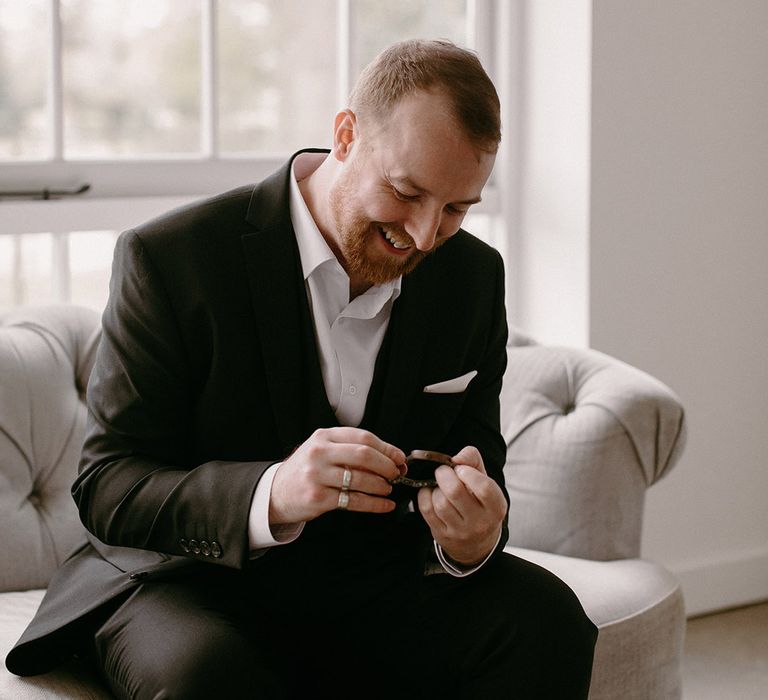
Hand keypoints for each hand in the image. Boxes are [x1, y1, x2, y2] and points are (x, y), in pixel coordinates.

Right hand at [269, 427, 405, 524]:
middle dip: (386, 465)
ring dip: (381, 485)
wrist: (276, 492)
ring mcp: (317, 475)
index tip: (399, 457)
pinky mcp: (318, 497)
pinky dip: (374, 504)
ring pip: (360, 479)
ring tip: (388, 488)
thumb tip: (389, 457)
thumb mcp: (322, 450)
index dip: (386, 448)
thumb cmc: (305, 470)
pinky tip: (384, 505)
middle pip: (364, 455)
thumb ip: (349, 449)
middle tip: (396, 473)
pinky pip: (354, 500)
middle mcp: (319, 453)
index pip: (363, 437)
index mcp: (324, 437)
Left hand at [417, 446, 506, 565]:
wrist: (477, 542)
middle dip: (444, 474)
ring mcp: (460, 531)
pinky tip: (431, 493)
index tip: (461, 469)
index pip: (484, 488)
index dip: (468, 472)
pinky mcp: (443, 535)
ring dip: (435, 488)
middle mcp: (480, 522)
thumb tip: (456, 458)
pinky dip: (424, 496)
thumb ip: (473, 460)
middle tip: (443, 471)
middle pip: (455, 492)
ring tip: (440, 486)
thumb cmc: (480, 502)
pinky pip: (427, 510)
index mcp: (496, 507)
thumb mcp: (484, 480)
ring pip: (440, 503)